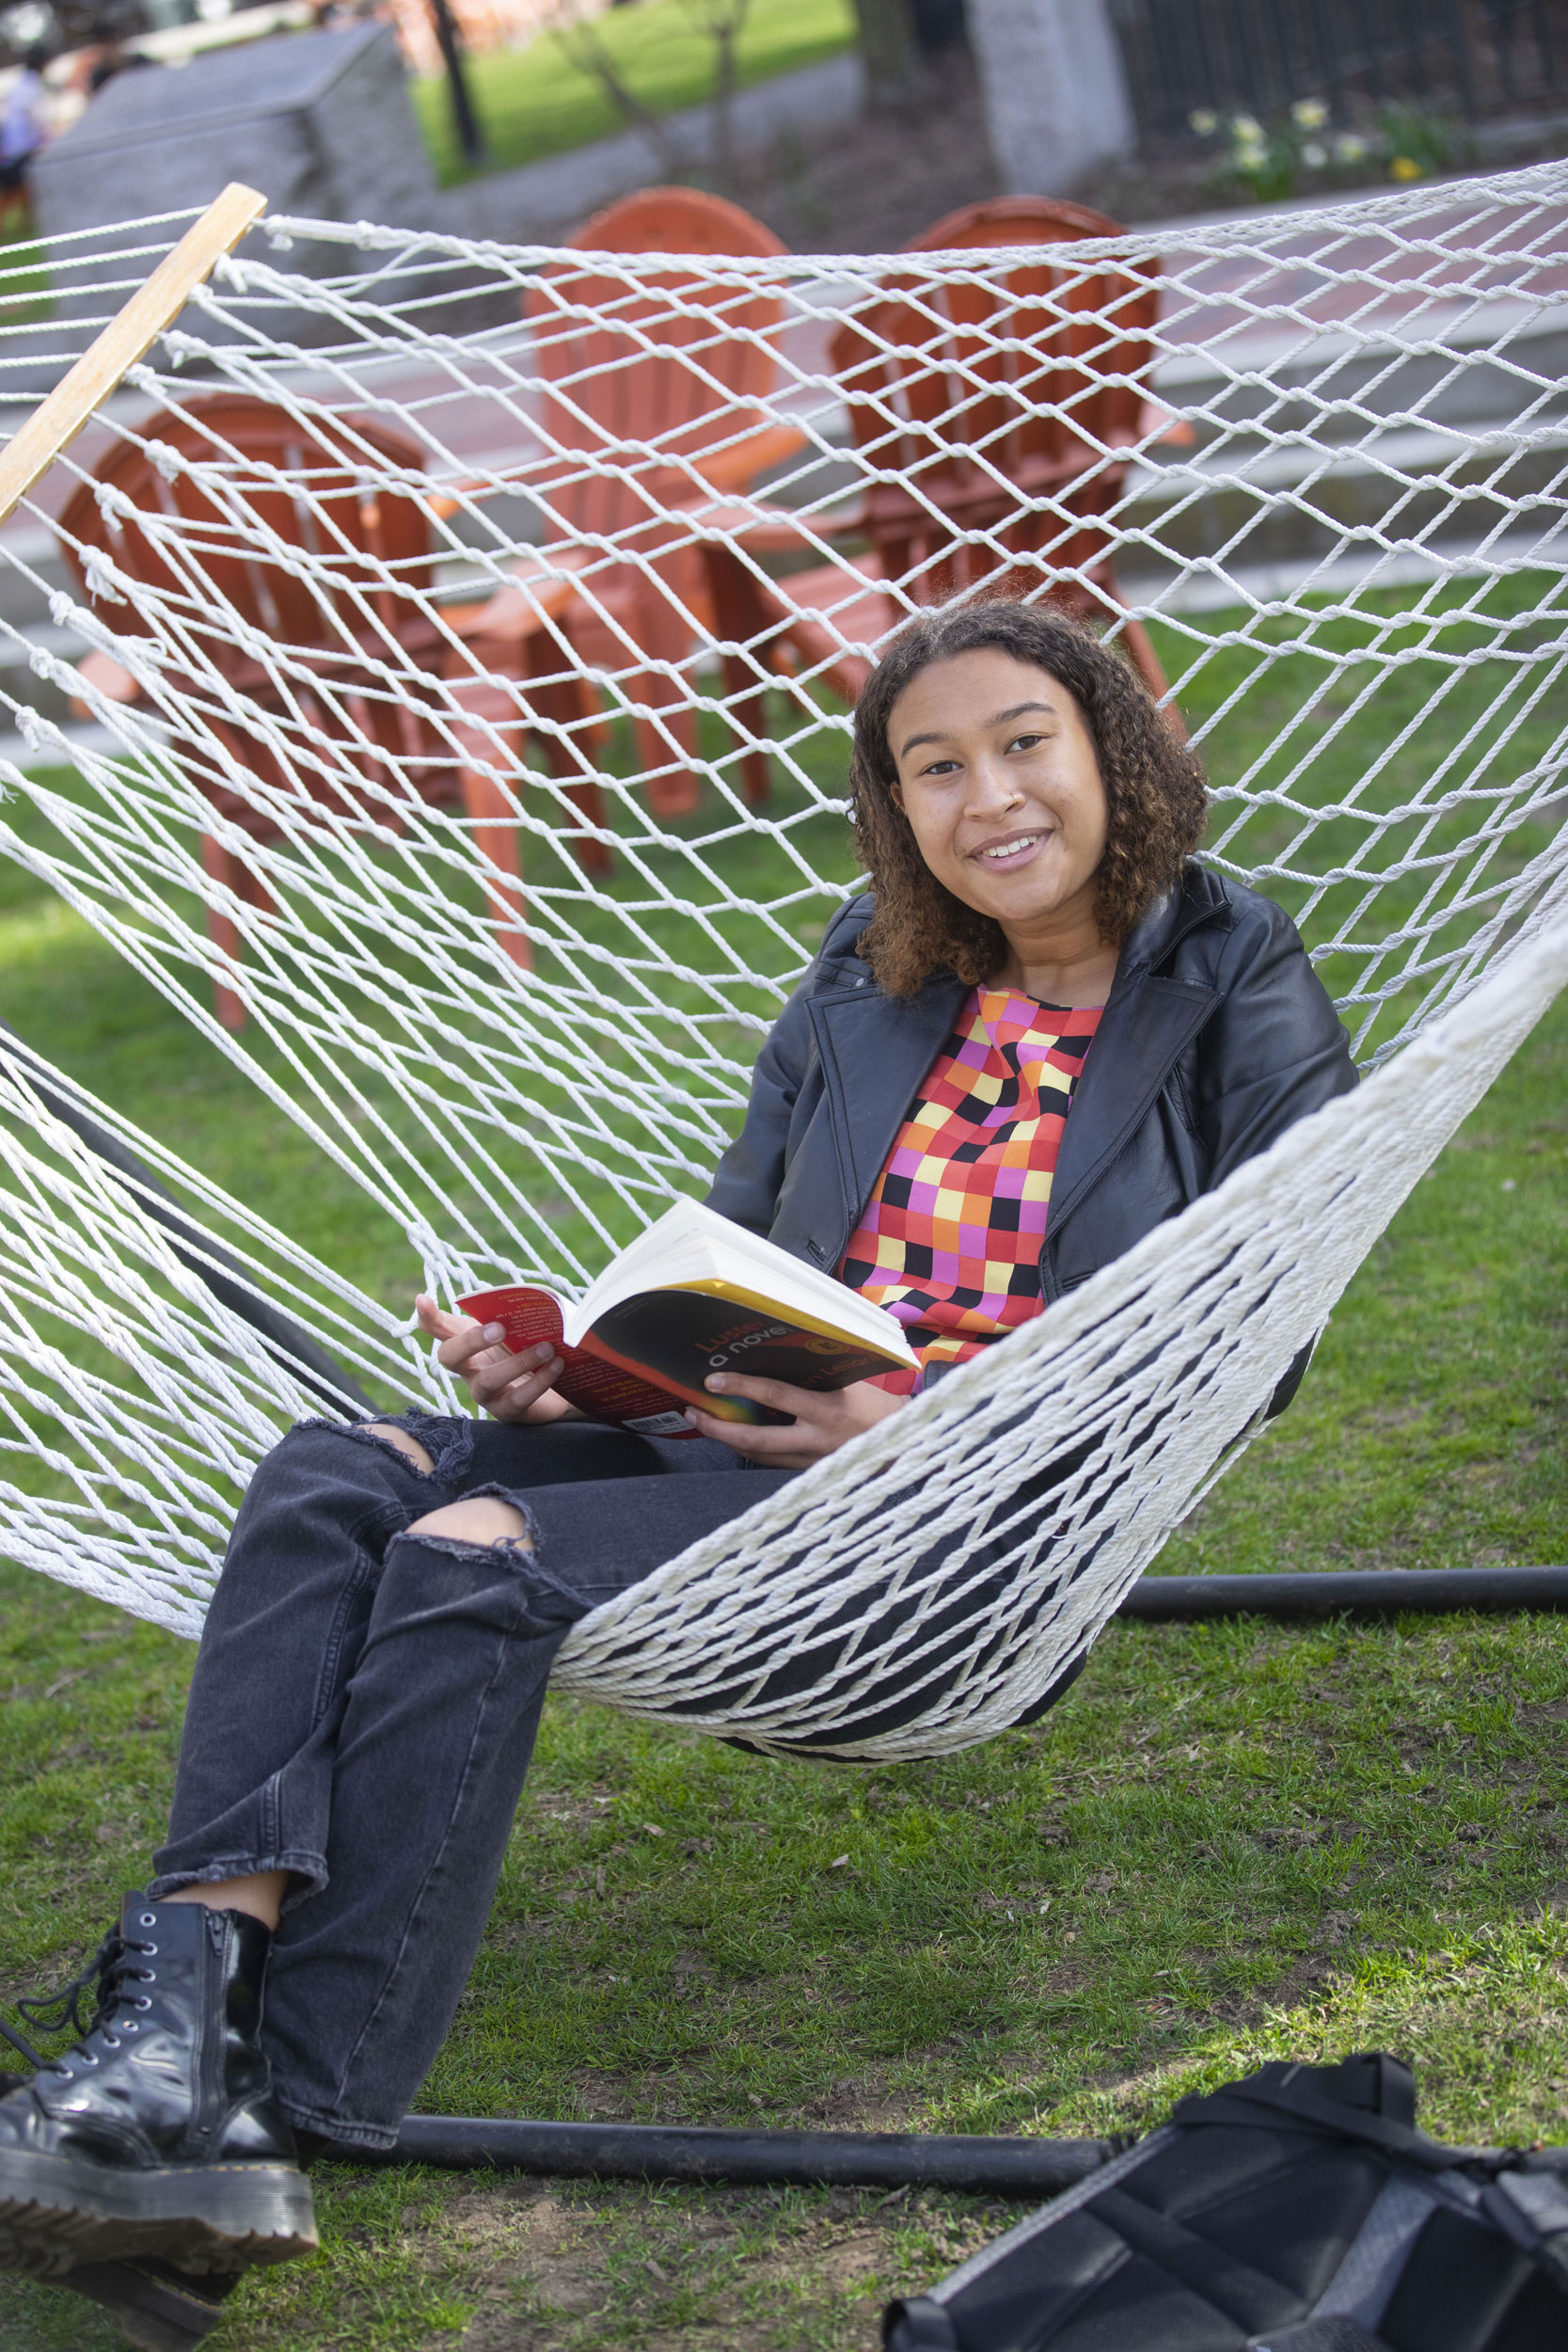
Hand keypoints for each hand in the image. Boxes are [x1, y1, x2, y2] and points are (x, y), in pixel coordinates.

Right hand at [414, 1295, 575, 1425]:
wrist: (559, 1385)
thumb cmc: (530, 1349)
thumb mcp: (518, 1326)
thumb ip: (510, 1311)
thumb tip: (517, 1295)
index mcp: (468, 1343)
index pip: (438, 1329)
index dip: (428, 1317)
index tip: (422, 1300)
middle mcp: (469, 1369)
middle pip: (450, 1357)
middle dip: (471, 1341)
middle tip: (500, 1328)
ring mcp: (485, 1394)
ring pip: (486, 1381)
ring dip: (518, 1362)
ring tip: (547, 1347)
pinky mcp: (507, 1412)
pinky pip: (517, 1399)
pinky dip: (538, 1381)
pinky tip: (556, 1365)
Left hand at [684, 1373, 905, 1469]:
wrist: (901, 1441)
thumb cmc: (875, 1404)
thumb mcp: (849, 1381)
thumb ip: (816, 1372)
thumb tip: (778, 1352)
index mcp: (826, 1411)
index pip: (775, 1396)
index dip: (742, 1386)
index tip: (714, 1380)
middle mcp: (815, 1441)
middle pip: (754, 1440)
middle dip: (719, 1429)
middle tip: (695, 1414)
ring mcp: (810, 1462)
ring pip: (758, 1456)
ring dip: (729, 1441)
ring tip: (706, 1424)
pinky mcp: (809, 1473)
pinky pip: (773, 1462)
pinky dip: (752, 1449)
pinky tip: (737, 1437)